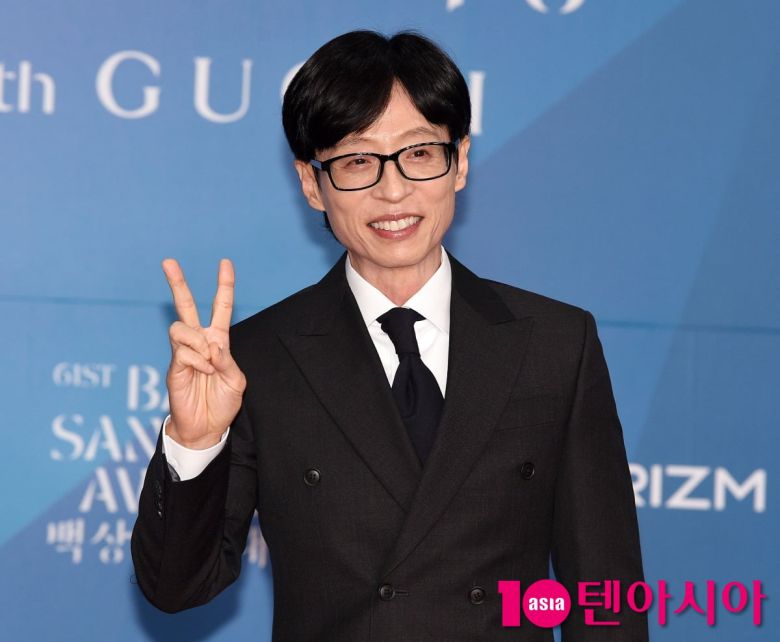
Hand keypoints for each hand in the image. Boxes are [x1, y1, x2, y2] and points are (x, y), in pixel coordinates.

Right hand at [162, 258, 246, 448]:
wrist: (207, 428)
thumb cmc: (222, 403)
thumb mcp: (236, 380)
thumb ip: (227, 360)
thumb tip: (211, 345)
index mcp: (218, 341)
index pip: (221, 307)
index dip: (224, 285)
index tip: (225, 263)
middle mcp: (199, 342)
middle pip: (187, 306)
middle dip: (177, 283)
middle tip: (168, 261)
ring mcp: (184, 353)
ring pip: (180, 327)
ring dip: (198, 342)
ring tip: (208, 361)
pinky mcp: (173, 367)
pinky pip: (182, 352)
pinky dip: (197, 360)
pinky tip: (203, 372)